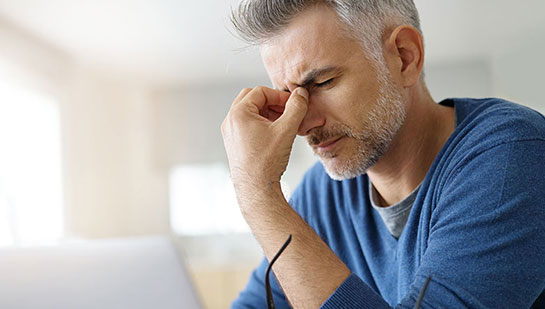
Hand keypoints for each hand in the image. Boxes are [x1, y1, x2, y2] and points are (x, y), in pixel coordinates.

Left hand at [221, 86, 308, 205]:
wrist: (256, 189)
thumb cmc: (268, 161)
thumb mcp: (286, 130)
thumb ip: (296, 108)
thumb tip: (301, 93)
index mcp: (239, 113)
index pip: (260, 92)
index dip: (279, 96)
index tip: (293, 105)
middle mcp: (230, 121)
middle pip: (252, 98)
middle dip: (272, 102)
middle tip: (287, 112)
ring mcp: (230, 132)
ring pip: (249, 112)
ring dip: (267, 113)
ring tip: (283, 124)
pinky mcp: (233, 143)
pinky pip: (246, 124)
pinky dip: (261, 123)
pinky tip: (275, 135)